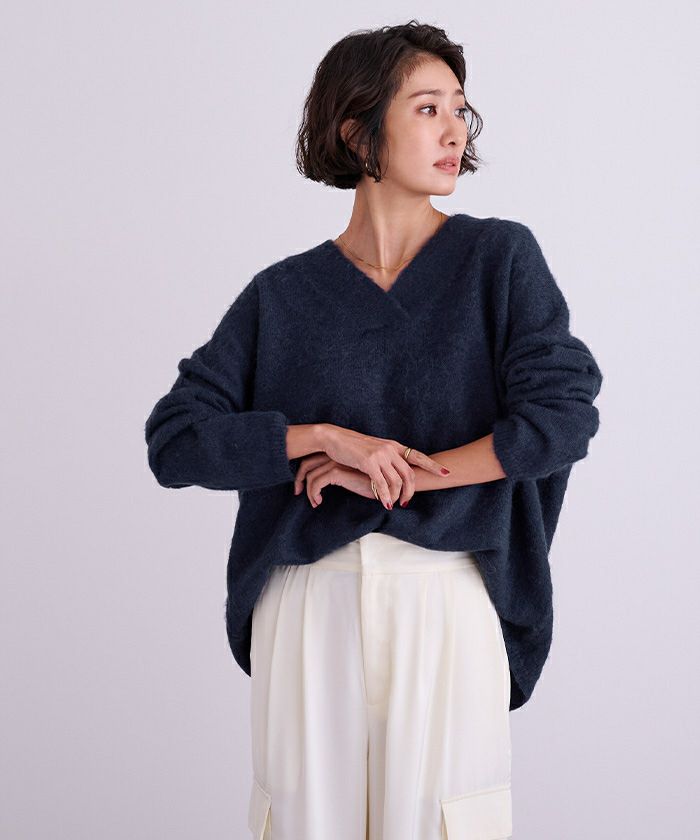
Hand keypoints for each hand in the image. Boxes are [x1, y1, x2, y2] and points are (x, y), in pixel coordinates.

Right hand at [315, 424, 449, 508]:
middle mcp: (390, 449)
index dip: (432, 465)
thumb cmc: (353, 446)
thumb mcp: (374, 449)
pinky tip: (385, 503)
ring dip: (397, 496)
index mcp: (393, 445)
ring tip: (393, 504)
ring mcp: (380, 455)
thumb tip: (396, 471)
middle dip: (411, 491)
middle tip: (406, 502)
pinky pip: (382, 484)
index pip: (418, 456)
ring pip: (397, 481)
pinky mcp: (369, 462)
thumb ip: (387, 458)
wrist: (334, 438)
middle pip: (409, 474)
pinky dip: (385, 496)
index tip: (446, 474)